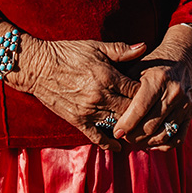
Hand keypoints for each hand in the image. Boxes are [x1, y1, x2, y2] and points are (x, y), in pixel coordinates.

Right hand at [5, 38, 147, 147]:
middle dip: (143, 113)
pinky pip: (97, 136)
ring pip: (117, 124)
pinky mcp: (77, 120)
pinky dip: (109, 143)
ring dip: (129, 127)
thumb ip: (121, 50)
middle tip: (153, 114)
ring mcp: (88, 110)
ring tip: (141, 129)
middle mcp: (99, 95)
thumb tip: (144, 46)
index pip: (137, 90)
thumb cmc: (66, 53)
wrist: (37, 67)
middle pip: (130, 110)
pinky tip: (118, 146)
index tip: (154, 94)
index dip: (148, 93)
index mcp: (106, 76)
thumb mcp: (95, 47)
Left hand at [112, 25, 191, 150]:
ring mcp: (184, 104)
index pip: (140, 109)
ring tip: (134, 139)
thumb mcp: (136, 68)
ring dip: (146, 142)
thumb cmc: (152, 65)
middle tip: (123, 136)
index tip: (116, 132)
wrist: (182, 58)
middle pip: (151, 126)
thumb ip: (125, 88)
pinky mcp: (191, 113)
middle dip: (134, 136)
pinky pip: (177, 138)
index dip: (126, 124)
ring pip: (163, 135)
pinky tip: (151, 142)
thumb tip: (109, 110)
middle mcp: (174, 92)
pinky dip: (163, 145)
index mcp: (158, 79)